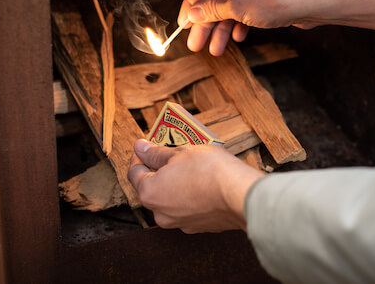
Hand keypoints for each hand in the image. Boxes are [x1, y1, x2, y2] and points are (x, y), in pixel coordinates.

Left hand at [127, 139, 263, 232]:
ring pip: (171, 200)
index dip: (140, 156)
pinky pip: (188, 209)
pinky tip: (204, 184)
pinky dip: (191, 197)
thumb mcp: (181, 152)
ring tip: (192, 169)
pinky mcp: (199, 227)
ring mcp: (180, 223)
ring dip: (176, 185)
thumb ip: (156, 153)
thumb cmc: (210, 171)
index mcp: (150, 193)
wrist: (240, 195)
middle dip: (160, 171)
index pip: (134, 173)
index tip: (146, 147)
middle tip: (173, 155)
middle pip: (152, 188)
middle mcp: (160, 213)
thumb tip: (140, 148)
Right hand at [178, 0, 318, 55]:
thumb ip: (210, 10)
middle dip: (206, 22)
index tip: (184, 26)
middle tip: (196, 44)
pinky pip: (247, 5)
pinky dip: (240, 21)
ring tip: (216, 50)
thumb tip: (193, 14)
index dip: (190, 6)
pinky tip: (238, 37)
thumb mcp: (235, 7)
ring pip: (231, 3)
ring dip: (223, 27)